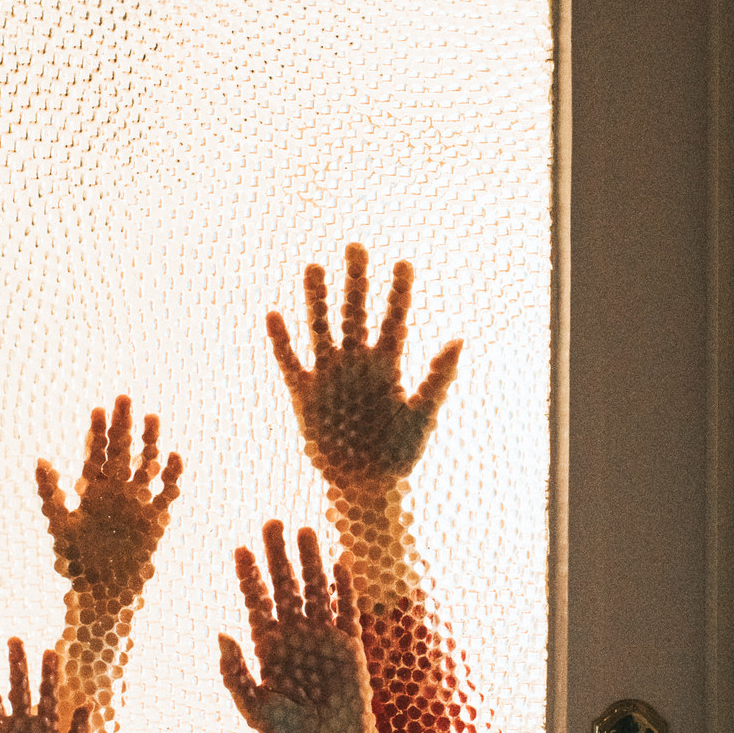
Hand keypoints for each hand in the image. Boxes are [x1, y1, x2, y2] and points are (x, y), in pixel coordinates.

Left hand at [36, 394, 182, 595]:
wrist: (104, 593)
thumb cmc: (77, 562)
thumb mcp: (60, 526)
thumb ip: (51, 494)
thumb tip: (41, 461)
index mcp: (92, 491)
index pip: (95, 455)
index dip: (97, 433)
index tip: (98, 410)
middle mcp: (116, 493)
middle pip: (121, 452)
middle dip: (123, 427)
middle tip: (124, 399)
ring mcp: (137, 504)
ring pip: (144, 466)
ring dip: (148, 443)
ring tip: (151, 418)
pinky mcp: (155, 520)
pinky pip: (166, 494)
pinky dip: (171, 476)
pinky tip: (174, 456)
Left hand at [216, 521, 448, 732]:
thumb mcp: (255, 710)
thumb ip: (235, 675)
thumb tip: (222, 635)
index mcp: (269, 649)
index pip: (257, 603)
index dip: (249, 576)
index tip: (240, 549)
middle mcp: (295, 636)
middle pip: (285, 586)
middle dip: (277, 556)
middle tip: (271, 522)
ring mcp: (324, 638)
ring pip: (315, 590)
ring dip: (310, 562)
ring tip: (305, 529)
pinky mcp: (351, 646)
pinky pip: (347, 610)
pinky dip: (344, 588)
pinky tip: (339, 562)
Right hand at [265, 244, 461, 493]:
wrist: (363, 486)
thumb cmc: (398, 454)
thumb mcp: (422, 414)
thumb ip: (437, 377)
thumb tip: (459, 339)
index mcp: (387, 366)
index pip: (393, 320)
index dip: (399, 293)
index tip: (404, 263)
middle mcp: (357, 363)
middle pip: (354, 313)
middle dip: (355, 281)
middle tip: (355, 246)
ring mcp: (329, 375)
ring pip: (321, 327)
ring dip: (317, 300)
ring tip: (314, 267)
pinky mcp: (303, 393)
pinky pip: (289, 360)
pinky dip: (282, 340)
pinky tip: (274, 315)